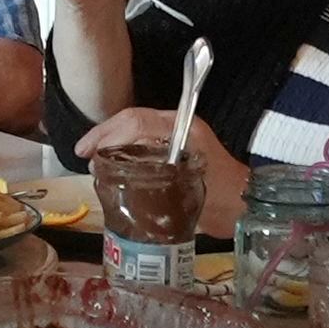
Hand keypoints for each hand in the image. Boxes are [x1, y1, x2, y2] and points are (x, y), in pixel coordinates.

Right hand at [72, 107, 241, 231]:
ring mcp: (176, 136)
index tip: (89, 151)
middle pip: (132, 120)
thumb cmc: (221, 198)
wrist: (245, 207)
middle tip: (83, 154)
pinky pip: (142, 142)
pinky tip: (110, 164)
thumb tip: (114, 171)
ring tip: (91, 159)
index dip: (108, 133)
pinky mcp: (174, 149)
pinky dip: (123, 150)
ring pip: (135, 130)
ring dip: (111, 141)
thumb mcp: (187, 185)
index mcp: (182, 128)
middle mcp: (178, 126)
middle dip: (104, 135)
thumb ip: (155, 174)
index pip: (136, 121)